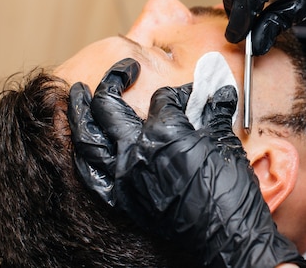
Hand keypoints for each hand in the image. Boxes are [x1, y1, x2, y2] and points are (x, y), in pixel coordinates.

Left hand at [68, 58, 305, 267]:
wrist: (226, 236)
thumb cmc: (230, 189)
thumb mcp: (225, 143)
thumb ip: (215, 112)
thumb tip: (221, 92)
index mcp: (164, 133)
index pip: (163, 99)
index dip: (179, 92)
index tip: (189, 94)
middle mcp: (136, 152)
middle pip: (110, 107)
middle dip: (114, 81)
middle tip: (121, 70)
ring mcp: (123, 177)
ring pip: (87, 138)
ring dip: (79, 112)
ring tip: (75, 93)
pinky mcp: (121, 199)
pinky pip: (90, 174)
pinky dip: (82, 155)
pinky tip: (81, 143)